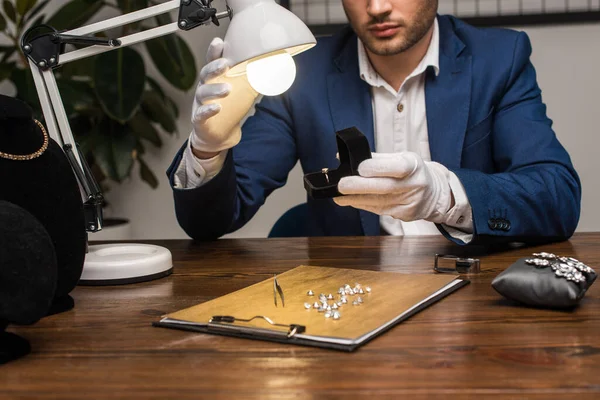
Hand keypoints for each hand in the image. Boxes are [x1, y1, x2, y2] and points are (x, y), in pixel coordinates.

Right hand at [190, 38, 242, 156]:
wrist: (218, 135)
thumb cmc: (229, 109)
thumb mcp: (242, 93)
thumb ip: (253, 81)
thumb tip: (275, 70)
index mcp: (214, 79)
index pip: (212, 62)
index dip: (214, 52)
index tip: (219, 42)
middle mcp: (204, 88)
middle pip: (205, 74)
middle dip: (214, 67)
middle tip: (225, 64)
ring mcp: (200, 103)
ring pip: (203, 93)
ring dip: (215, 89)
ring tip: (227, 89)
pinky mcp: (199, 119)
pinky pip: (201, 113)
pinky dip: (208, 110)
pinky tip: (217, 108)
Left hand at [334, 152, 453, 223]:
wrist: (433, 193)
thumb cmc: (412, 172)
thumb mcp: (401, 158)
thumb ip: (375, 158)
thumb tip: (345, 157)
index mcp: (414, 166)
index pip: (397, 167)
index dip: (378, 168)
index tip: (359, 167)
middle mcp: (414, 185)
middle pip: (384, 187)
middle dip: (359, 186)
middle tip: (341, 185)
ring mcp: (410, 202)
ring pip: (378, 202)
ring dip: (355, 199)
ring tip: (338, 196)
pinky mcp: (404, 215)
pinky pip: (379, 210)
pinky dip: (363, 205)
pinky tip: (351, 201)